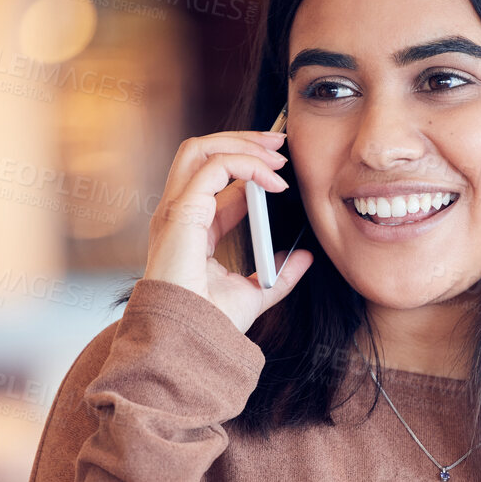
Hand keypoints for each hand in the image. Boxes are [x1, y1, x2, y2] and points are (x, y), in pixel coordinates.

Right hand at [142, 130, 313, 332]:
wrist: (193, 341)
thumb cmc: (212, 323)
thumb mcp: (256, 293)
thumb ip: (280, 273)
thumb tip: (304, 256)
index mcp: (192, 228)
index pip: (216, 181)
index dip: (248, 166)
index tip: (282, 166)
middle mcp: (179, 213)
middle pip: (201, 154)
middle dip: (241, 140)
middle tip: (280, 143)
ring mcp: (176, 211)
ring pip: (200, 149)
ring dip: (242, 144)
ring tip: (277, 154)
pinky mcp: (182, 213)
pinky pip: (214, 167)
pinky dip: (246, 165)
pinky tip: (273, 181)